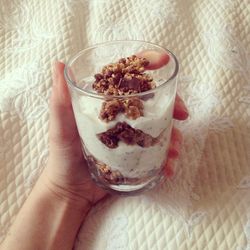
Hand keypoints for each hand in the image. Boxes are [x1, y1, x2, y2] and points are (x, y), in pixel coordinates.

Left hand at [40, 53, 187, 210]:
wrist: (72, 190)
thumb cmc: (63, 157)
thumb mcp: (60, 129)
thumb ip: (60, 101)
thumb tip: (59, 65)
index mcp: (105, 102)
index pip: (127, 77)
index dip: (146, 64)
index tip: (162, 61)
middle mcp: (122, 115)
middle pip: (153, 100)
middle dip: (172, 103)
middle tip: (182, 114)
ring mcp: (132, 134)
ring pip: (161, 126)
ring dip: (174, 135)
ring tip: (174, 150)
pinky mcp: (137, 153)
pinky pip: (158, 150)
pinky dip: (168, 157)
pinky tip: (168, 167)